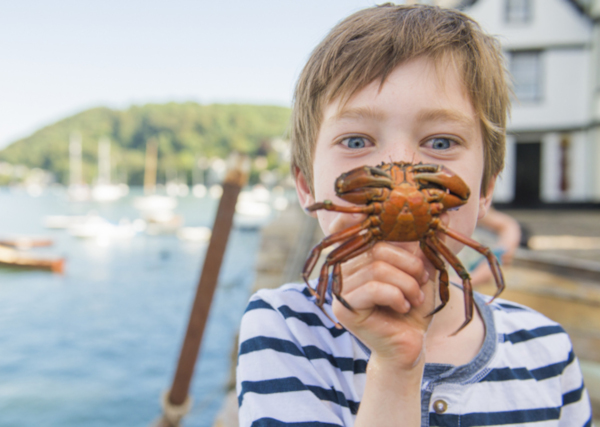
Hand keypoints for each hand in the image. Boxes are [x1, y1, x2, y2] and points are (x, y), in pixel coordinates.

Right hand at [327, 213, 436, 369]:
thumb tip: (445, 218)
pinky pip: (373, 289)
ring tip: (414, 298)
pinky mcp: (343, 308)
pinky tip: (403, 307)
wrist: (410, 345)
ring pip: (377, 269)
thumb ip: (426, 246)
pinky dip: (396, 296)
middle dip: (407, 264)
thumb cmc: (413, 307)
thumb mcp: (422, 272)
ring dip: (406, 284)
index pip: (349, 230)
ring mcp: (340, 290)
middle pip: (375, 249)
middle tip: (421, 282)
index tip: (368, 212)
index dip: (353, 220)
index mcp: (357, 257)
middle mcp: (343, 270)